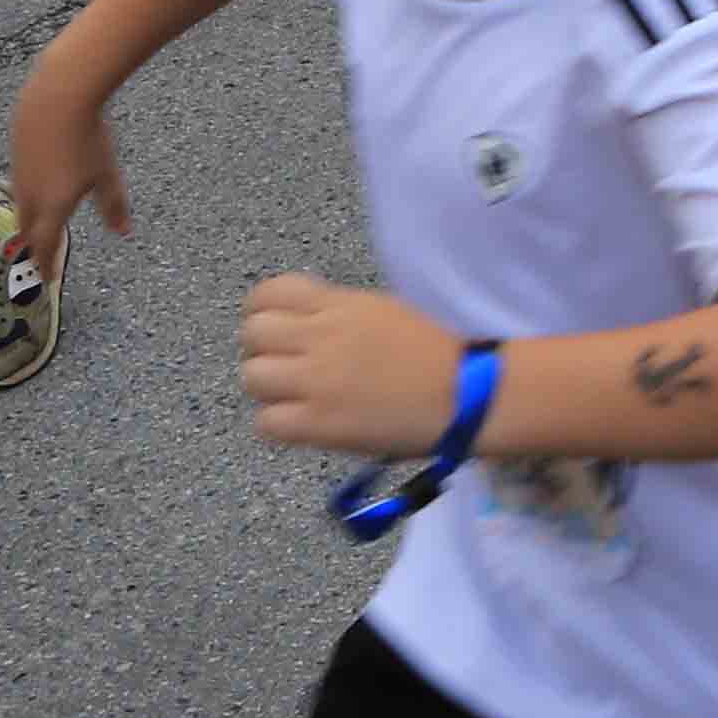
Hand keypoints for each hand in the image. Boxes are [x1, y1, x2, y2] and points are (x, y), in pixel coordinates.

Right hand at [9, 68, 128, 276]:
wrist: (57, 97)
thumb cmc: (86, 137)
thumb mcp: (107, 175)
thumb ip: (113, 207)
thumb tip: (123, 231)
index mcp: (53, 207)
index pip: (45, 247)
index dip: (47, 264)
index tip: (49, 277)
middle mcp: (31, 195)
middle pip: (28, 229)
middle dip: (36, 245)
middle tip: (42, 255)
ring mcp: (20, 173)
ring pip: (21, 206)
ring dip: (29, 220)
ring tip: (37, 226)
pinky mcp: (16, 152)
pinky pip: (19, 182)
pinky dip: (27, 194)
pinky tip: (38, 186)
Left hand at [238, 274, 468, 461]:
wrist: (466, 392)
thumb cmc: (435, 352)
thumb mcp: (381, 311)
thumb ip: (337, 314)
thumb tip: (303, 328)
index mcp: (338, 305)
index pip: (268, 294)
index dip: (262, 312)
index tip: (278, 328)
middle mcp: (320, 337)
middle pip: (252, 334)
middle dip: (261, 350)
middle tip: (285, 366)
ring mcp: (316, 381)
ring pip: (252, 377)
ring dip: (267, 388)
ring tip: (292, 398)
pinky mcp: (320, 424)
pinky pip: (267, 422)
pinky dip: (278, 424)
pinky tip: (302, 424)